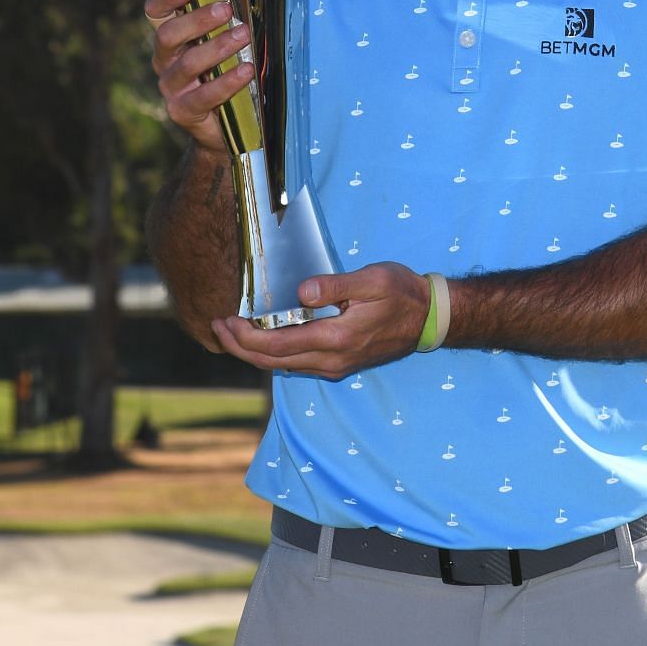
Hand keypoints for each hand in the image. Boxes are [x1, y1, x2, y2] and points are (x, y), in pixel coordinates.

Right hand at [145, 0, 246, 152]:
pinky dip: (228, 81)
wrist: (219, 128)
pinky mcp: (182, 110)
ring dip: (218, 47)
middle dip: (197, 19)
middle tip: (226, 9)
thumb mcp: (218, 46)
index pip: (155, 13)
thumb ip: (221, 25)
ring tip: (244, 35)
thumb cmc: (222, 75)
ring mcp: (170, 87)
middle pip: (167, 35)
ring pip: (188, 63)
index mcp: (170, 40)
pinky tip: (247, 71)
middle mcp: (164, 61)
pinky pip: (204, 94)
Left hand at [211, 263, 431, 378]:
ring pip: (282, 366)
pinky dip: (274, 355)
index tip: (224, 320)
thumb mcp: (372, 279)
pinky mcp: (340, 365)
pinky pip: (297, 365)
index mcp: (336, 338)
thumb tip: (301, 293)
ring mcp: (336, 366)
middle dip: (239, 347)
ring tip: (232, 333)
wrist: (430, 317)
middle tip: (216, 327)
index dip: (244, 336)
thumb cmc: (402, 292)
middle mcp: (332, 359)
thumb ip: (335, 286)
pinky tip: (265, 339)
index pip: (277, 344)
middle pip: (272, 361)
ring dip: (254, 352)